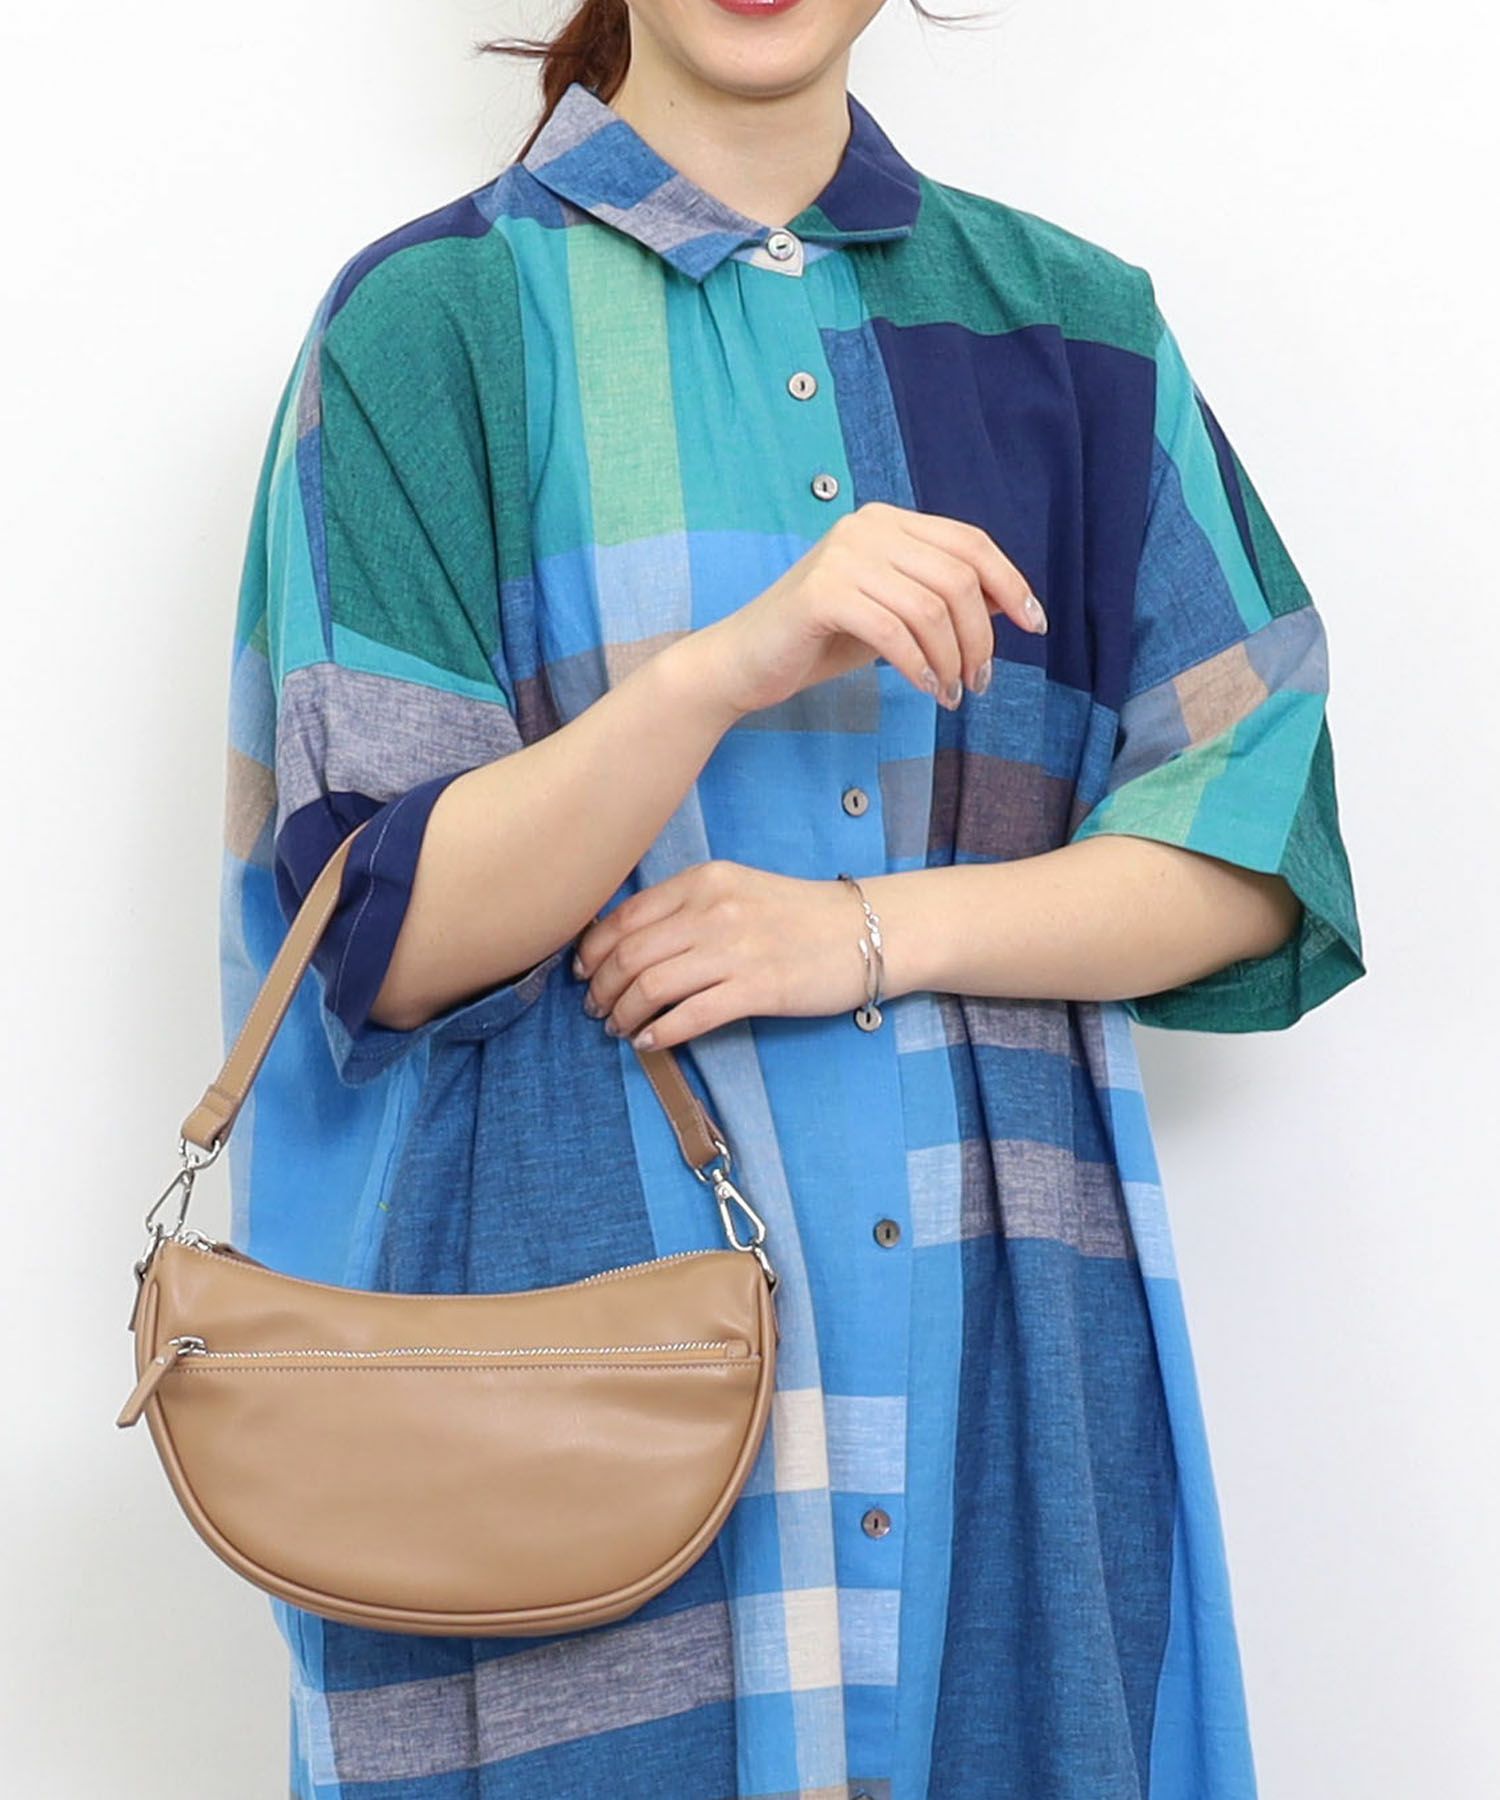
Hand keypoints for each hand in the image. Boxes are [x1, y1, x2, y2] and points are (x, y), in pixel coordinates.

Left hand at [572, 860, 871, 1050]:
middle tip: (596, 1009)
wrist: (868, 930)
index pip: (626, 917)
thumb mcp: (738, 890)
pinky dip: (660, 1032)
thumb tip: (631, 942)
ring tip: (620, 1027)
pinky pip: (690, 1015)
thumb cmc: (800, 915)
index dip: (593, 951)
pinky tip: (650, 1042)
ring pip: (651, 986)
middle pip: (630, 954)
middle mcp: (713, 910)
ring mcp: (735, 949)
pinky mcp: (758, 988)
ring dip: (624, 1013)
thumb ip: (687, 906)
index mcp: (703, 881)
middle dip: (602, 987)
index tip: (584, 972)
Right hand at [685, 498, 1046, 720]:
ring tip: (952, 693)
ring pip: (931, 608)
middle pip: (957, 577)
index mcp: (886, 522)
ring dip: (953, 659)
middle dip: (981, 636)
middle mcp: (866, 527)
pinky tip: (927, 690)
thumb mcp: (892, 611)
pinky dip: (920, 666)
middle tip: (980, 681)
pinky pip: (895, 632)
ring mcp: (842, 556)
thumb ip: (940, 598)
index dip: (1011, 583)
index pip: (970, 543)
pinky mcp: (822, 593)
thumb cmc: (820, 639)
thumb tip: (1007, 602)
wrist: (744, 661)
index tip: (1035, 625)